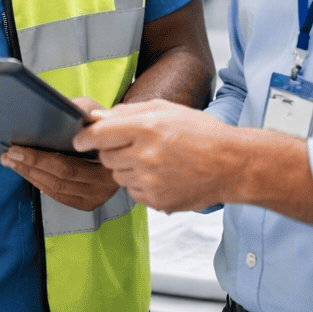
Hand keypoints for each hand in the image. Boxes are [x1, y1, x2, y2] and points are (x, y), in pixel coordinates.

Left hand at [0, 97, 118, 209]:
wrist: (121, 141)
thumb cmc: (102, 124)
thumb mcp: (93, 110)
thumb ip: (79, 110)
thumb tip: (57, 111)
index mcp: (109, 158)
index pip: (68, 162)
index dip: (38, 157)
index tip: (17, 148)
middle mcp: (107, 181)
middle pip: (60, 177)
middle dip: (29, 165)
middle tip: (8, 154)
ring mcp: (99, 195)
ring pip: (57, 188)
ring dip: (30, 175)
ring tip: (12, 162)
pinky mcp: (89, 203)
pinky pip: (60, 197)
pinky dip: (40, 184)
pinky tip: (27, 173)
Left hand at [72, 98, 237, 212]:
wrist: (232, 165)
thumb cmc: (201, 133)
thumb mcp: (165, 110)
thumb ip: (127, 112)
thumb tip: (96, 118)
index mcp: (146, 128)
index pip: (97, 134)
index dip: (84, 137)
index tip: (80, 140)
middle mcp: (145, 155)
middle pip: (105, 157)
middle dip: (113, 151)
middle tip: (134, 146)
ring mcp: (151, 181)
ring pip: (117, 176)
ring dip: (127, 169)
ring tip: (153, 161)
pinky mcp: (157, 201)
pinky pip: (132, 192)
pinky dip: (140, 185)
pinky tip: (161, 176)